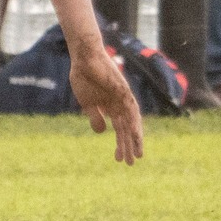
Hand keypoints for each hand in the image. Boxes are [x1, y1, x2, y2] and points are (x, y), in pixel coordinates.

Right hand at [71, 41, 143, 163]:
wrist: (84, 58)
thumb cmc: (83, 77)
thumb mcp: (87, 103)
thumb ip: (95, 117)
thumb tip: (101, 132)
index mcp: (111, 108)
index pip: (119, 130)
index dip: (120, 144)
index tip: (119, 159)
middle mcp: (120, 105)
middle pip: (128, 129)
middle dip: (129, 145)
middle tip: (132, 162)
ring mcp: (123, 98)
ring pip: (132, 121)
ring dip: (135, 137)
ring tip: (137, 152)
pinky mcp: (123, 90)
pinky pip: (131, 108)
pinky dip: (134, 121)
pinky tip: (135, 133)